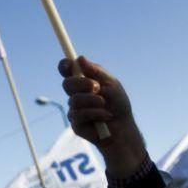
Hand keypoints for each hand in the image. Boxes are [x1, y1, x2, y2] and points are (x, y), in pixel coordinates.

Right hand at [60, 55, 146, 177]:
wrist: (122, 128)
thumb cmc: (118, 105)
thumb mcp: (111, 84)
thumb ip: (96, 72)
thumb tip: (79, 59)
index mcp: (83, 81)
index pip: (67, 70)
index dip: (65, 66)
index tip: (69, 65)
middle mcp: (76, 94)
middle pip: (67, 84)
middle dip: (82, 84)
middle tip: (96, 87)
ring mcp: (74, 109)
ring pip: (74, 100)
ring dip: (93, 101)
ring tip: (105, 105)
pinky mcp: (75, 123)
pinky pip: (79, 114)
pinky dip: (95, 113)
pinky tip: (105, 116)